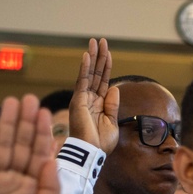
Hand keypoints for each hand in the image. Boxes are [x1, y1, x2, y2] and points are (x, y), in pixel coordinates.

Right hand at [0, 95, 60, 193]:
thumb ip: (51, 188)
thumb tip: (51, 160)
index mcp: (37, 186)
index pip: (40, 154)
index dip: (42, 133)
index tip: (45, 113)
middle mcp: (18, 179)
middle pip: (22, 145)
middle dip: (26, 122)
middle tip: (29, 99)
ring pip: (4, 147)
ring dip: (8, 125)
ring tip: (11, 103)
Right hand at [68, 38, 119, 152]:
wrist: (92, 153)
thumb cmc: (101, 143)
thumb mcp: (112, 122)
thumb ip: (112, 104)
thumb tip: (114, 87)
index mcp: (98, 104)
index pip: (103, 81)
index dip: (106, 66)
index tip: (108, 53)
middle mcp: (89, 99)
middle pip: (95, 73)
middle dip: (99, 57)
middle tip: (102, 40)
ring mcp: (82, 99)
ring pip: (89, 74)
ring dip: (93, 57)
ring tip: (96, 42)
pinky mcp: (78, 101)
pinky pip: (82, 81)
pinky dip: (85, 68)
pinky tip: (87, 55)